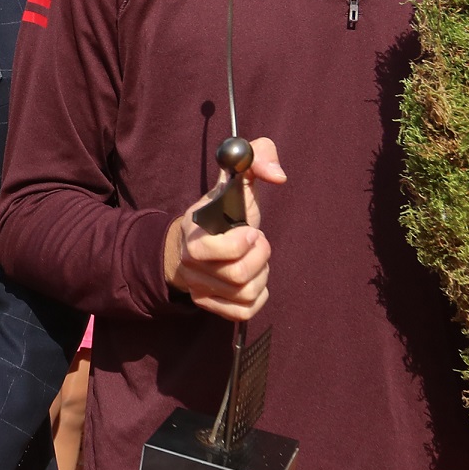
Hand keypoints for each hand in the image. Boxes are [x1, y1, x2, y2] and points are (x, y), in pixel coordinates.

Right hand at [163, 137, 284, 320]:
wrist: (199, 240)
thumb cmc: (224, 209)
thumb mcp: (238, 177)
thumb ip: (258, 157)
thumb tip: (278, 175)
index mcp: (192, 233)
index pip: (206, 252)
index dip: (239, 243)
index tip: (251, 230)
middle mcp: (190, 264)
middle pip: (237, 275)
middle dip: (260, 257)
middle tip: (258, 242)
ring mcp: (199, 287)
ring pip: (245, 294)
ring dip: (262, 275)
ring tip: (255, 259)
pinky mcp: (211, 306)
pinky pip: (244, 312)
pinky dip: (259, 296)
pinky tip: (255, 280)